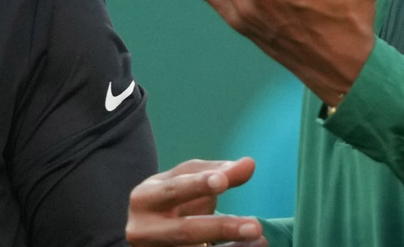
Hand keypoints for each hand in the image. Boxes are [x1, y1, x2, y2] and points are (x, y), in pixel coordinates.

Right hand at [126, 157, 265, 246]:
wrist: (148, 232)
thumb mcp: (186, 181)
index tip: (223, 181)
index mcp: (144, 198)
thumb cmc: (171, 200)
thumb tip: (249, 164)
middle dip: (220, 227)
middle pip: (185, 231)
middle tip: (255, 226)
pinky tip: (253, 246)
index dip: (198, 184)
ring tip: (259, 237)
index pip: (174, 190)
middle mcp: (144, 230)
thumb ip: (218, 171)